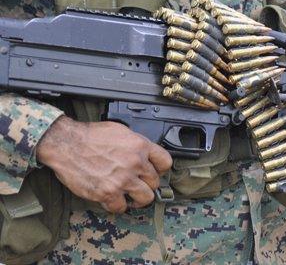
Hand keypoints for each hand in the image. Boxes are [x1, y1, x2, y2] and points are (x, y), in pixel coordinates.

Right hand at [36, 116, 172, 212]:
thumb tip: (145, 154)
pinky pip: (121, 207)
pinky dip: (116, 205)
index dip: (160, 169)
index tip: (154, 172)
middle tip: (137, 184)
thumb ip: (136, 144)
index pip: (166, 162)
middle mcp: (135, 163)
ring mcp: (123, 179)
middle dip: (146, 184)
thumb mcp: (120, 131)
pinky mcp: (108, 193)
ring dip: (137, 199)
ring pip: (145, 198)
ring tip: (130, 196)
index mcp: (140, 146)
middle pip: (155, 182)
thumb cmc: (90, 136)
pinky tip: (112, 199)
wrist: (66, 143)